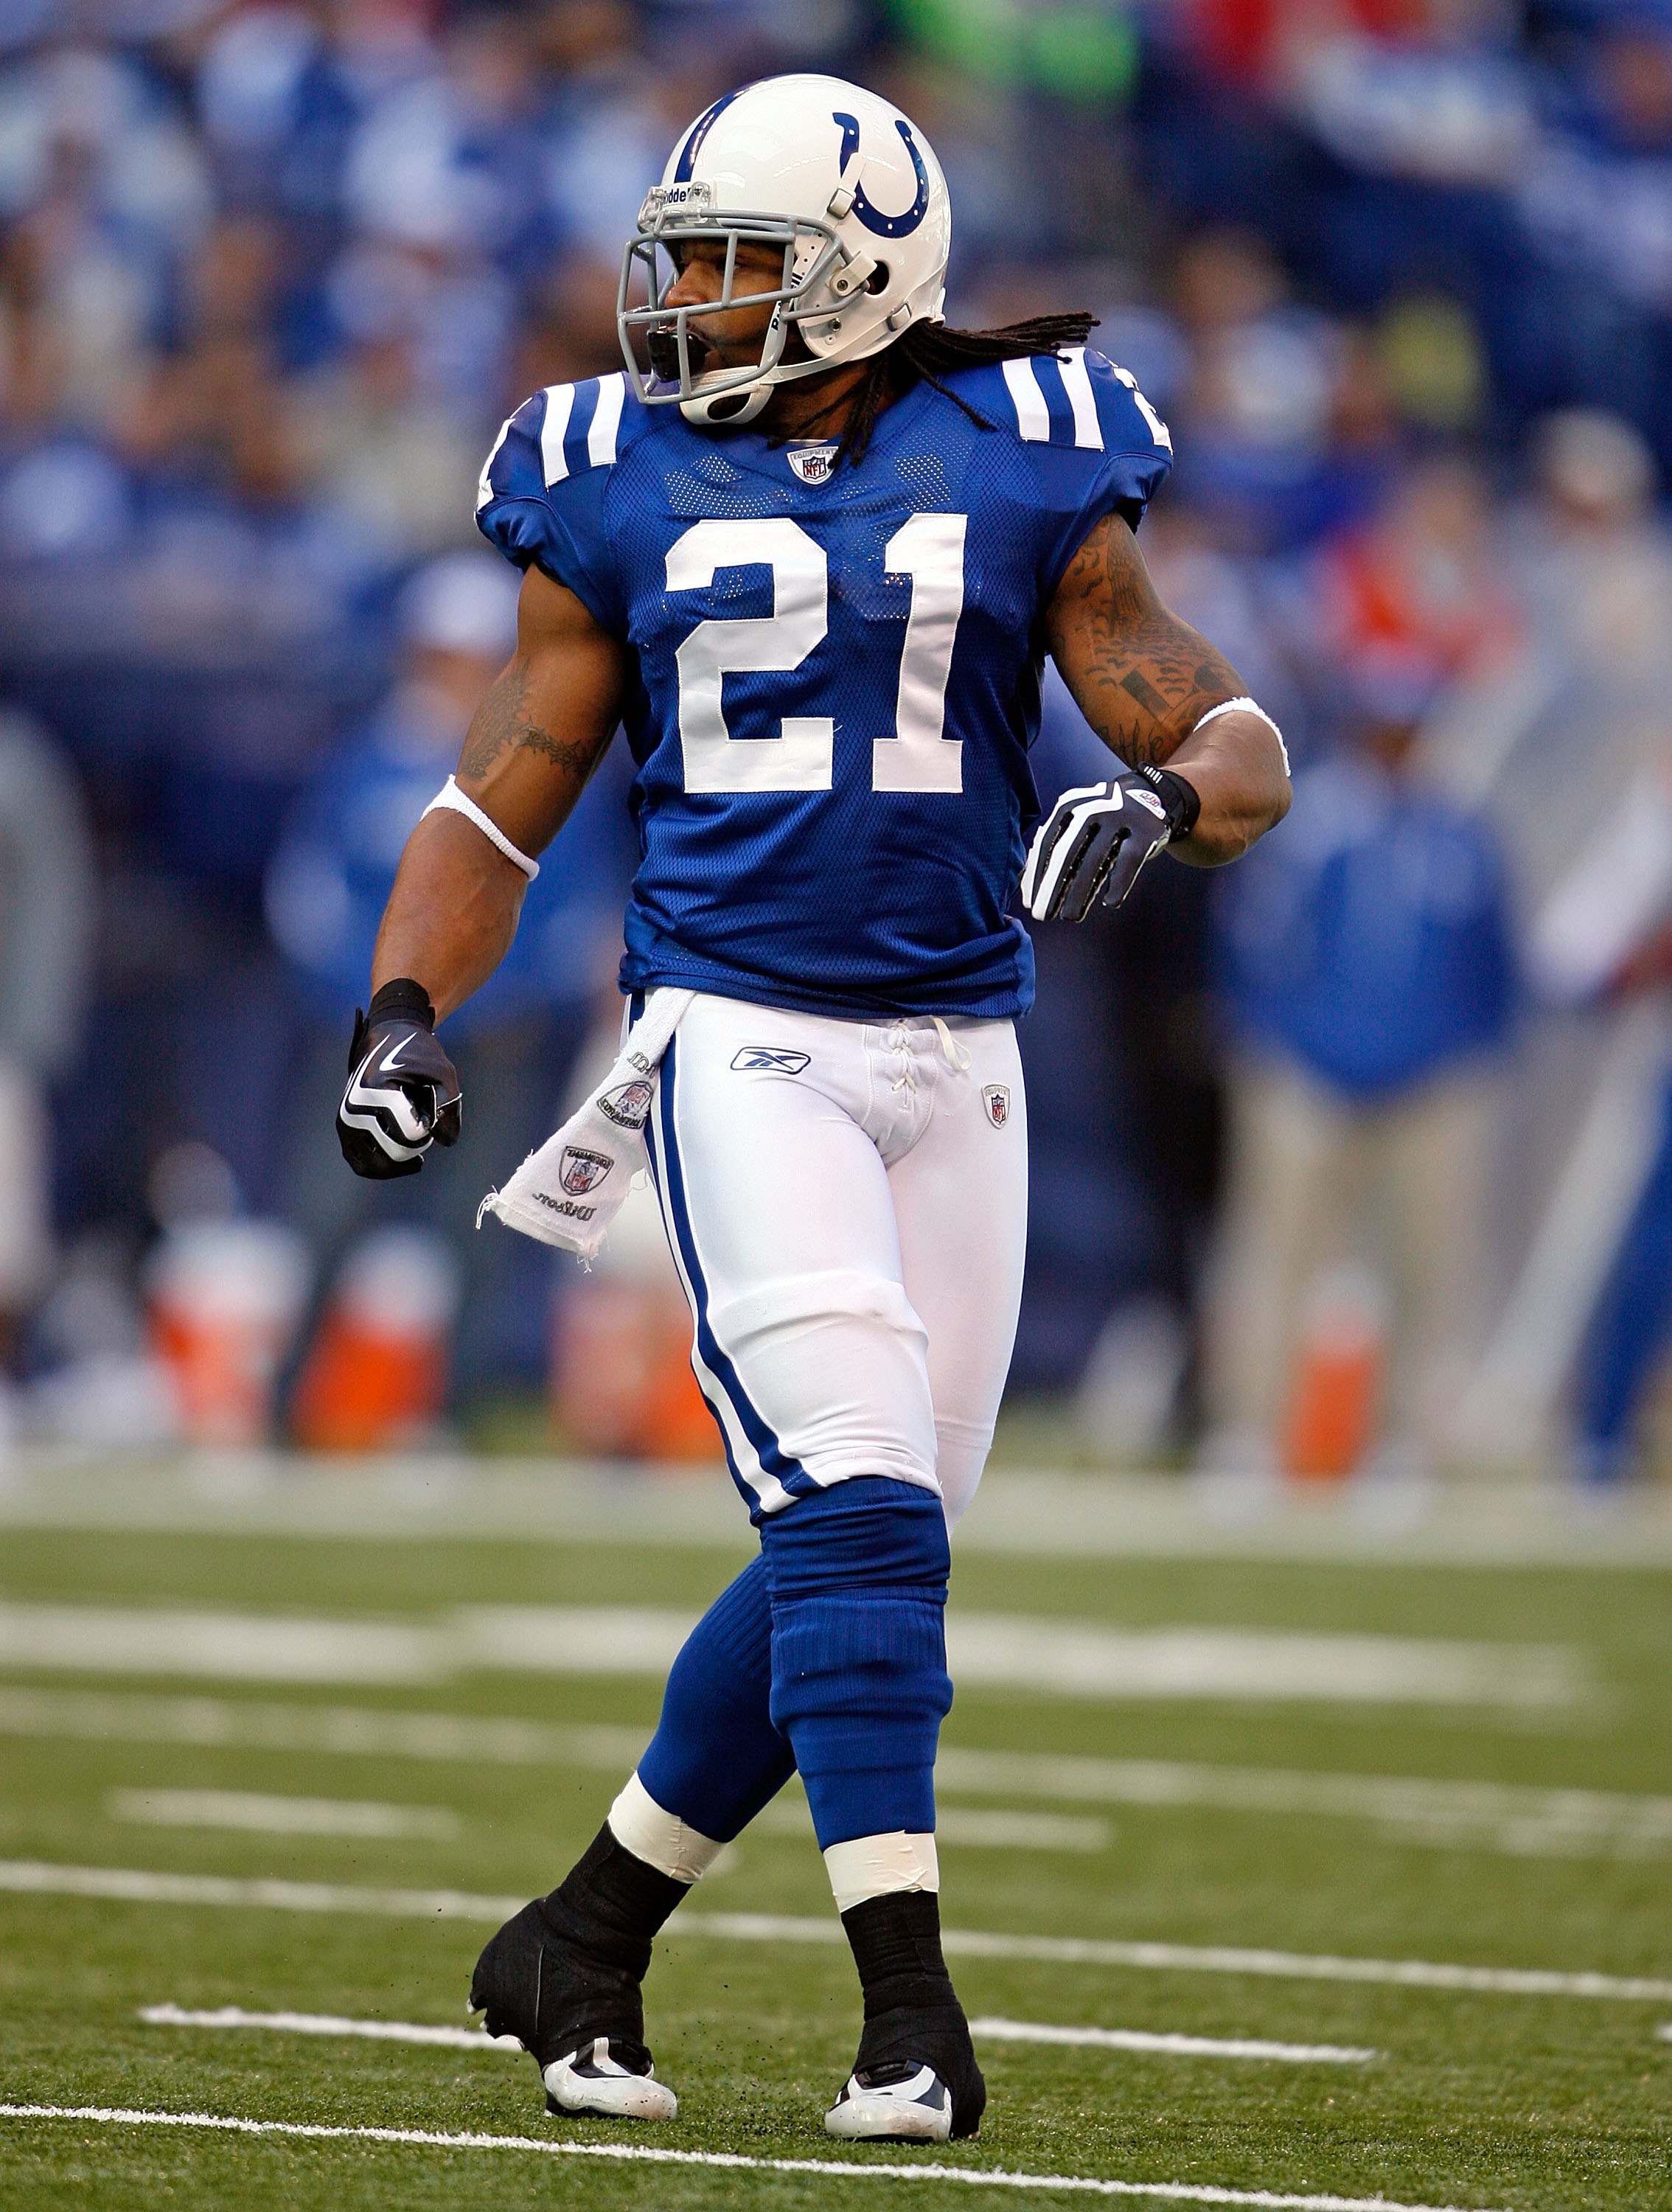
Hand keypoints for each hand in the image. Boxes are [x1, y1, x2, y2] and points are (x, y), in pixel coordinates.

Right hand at [337, 979, 461, 1179]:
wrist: (388, 1039)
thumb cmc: (419, 1055)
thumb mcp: (444, 1073)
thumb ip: (450, 1107)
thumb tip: (446, 1141)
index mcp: (375, 1090)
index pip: (411, 1133)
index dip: (430, 1128)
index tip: (431, 1108)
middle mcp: (354, 1108)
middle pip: (394, 1151)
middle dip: (417, 1145)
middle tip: (425, 1125)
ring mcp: (345, 1121)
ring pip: (374, 1166)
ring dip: (401, 1160)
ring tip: (416, 1143)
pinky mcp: (344, 1131)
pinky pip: (361, 1165)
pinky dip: (383, 1168)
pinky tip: (404, 1160)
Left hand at [1020, 768, 1197, 922]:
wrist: (1151, 795)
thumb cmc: (1102, 820)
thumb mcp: (1075, 822)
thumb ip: (1052, 845)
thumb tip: (1021, 883)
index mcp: (1070, 805)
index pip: (1046, 843)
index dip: (1036, 875)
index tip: (1029, 902)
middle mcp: (1093, 808)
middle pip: (1066, 853)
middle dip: (1052, 888)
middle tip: (1043, 915)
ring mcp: (1121, 818)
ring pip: (1095, 860)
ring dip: (1080, 893)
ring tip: (1070, 916)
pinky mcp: (1145, 831)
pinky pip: (1128, 862)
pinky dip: (1118, 884)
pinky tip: (1110, 902)